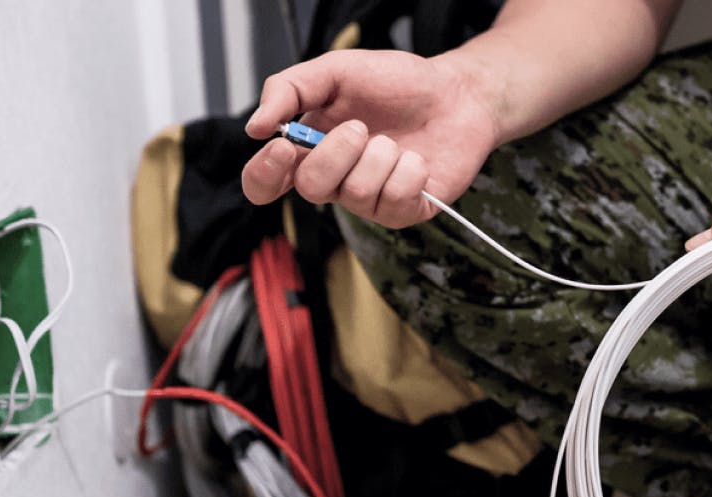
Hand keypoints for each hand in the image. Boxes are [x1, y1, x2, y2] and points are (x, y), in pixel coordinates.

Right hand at [242, 49, 499, 227]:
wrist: (457, 93)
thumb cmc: (397, 83)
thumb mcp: (336, 70)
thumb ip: (289, 88)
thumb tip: (255, 126)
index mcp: (310, 149)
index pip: (264, 182)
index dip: (264, 174)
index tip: (284, 147)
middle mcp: (335, 180)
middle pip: (310, 189)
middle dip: (336, 154)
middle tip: (362, 127)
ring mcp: (369, 200)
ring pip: (356, 195)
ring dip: (380, 157)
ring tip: (394, 140)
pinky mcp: (404, 211)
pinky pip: (394, 203)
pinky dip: (409, 172)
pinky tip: (417, 159)